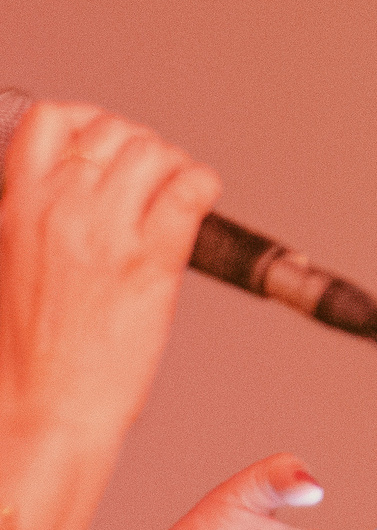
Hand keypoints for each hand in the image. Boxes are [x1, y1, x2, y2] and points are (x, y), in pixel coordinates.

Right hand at [0, 101, 219, 449]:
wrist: (39, 411)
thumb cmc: (23, 352)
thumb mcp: (8, 261)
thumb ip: (32, 213)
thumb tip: (62, 186)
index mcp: (17, 205)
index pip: (50, 118)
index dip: (87, 120)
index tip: (103, 144)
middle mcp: (61, 209)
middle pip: (115, 130)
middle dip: (138, 147)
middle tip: (147, 180)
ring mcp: (108, 232)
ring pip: (156, 151)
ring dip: (172, 167)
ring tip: (170, 197)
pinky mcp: (154, 260)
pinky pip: (193, 190)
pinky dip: (203, 188)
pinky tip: (196, 207)